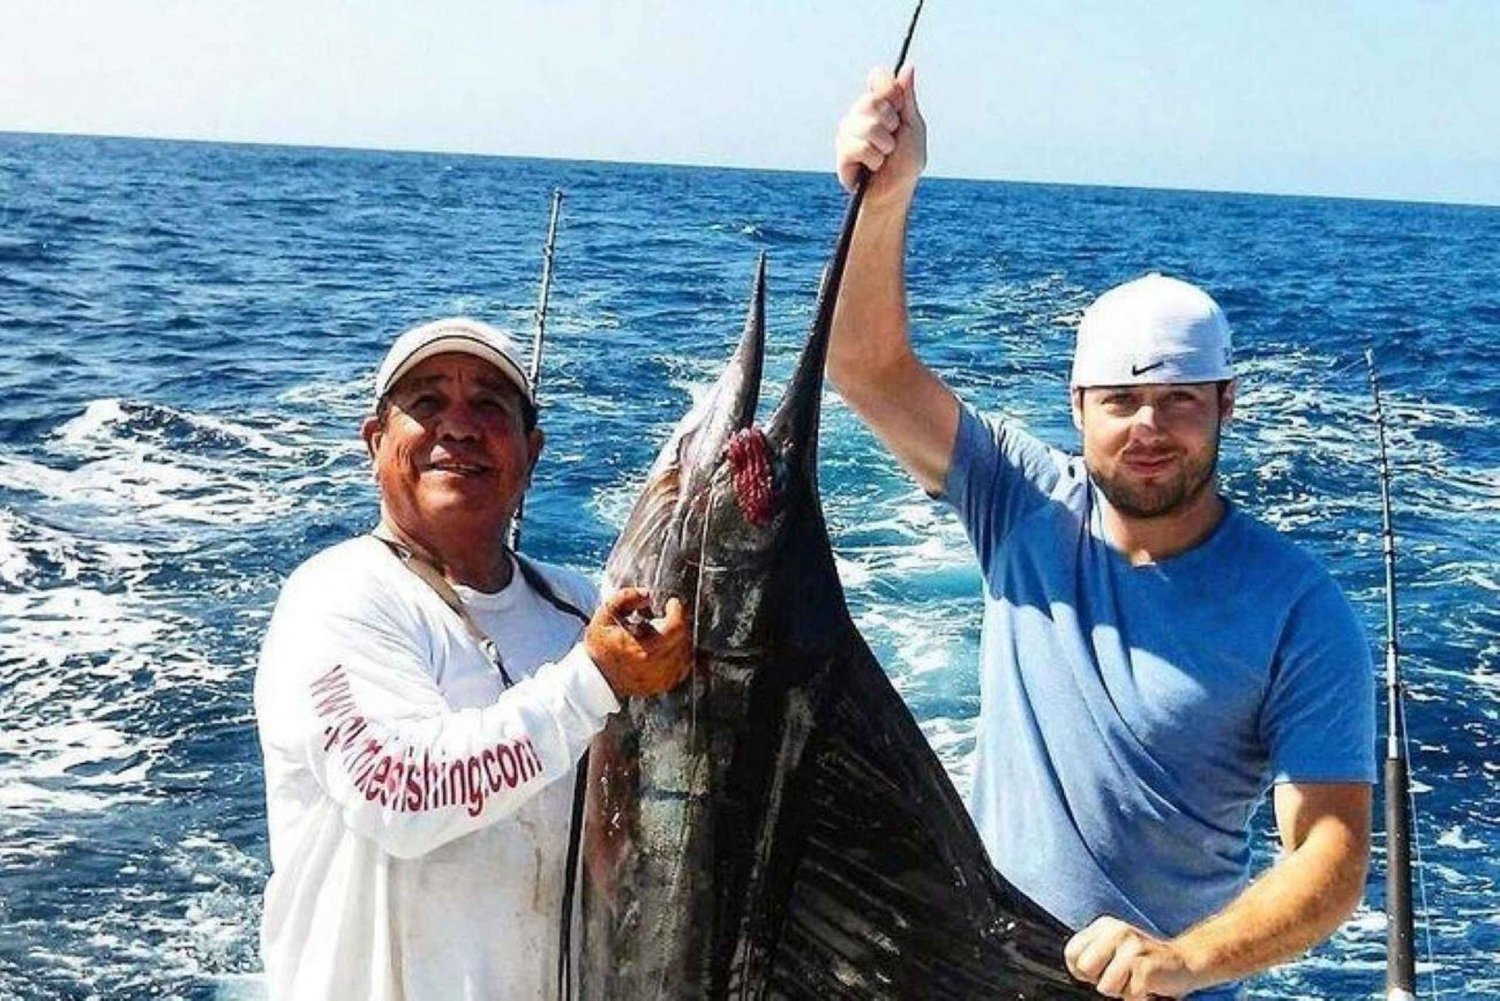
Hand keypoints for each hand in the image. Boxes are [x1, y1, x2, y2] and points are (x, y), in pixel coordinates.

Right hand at [585, 588, 692, 697]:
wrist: (595, 676)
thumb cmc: (600, 645)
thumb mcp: (605, 615)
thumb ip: (625, 598)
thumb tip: (647, 594)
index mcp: (643, 650)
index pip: (675, 628)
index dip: (677, 612)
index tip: (672, 603)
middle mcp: (655, 668)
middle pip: (683, 639)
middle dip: (675, 624)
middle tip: (660, 619)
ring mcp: (661, 679)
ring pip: (686, 653)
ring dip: (678, 639)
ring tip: (658, 634)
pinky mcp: (663, 685)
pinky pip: (683, 666)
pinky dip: (679, 654)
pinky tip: (664, 647)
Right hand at [835, 64, 926, 207]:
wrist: (894, 193)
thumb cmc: (906, 163)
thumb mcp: (913, 127)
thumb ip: (907, 99)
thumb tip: (908, 67)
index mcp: (880, 105)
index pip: (878, 78)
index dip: (889, 90)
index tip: (897, 106)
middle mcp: (860, 114)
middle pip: (871, 100)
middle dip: (890, 123)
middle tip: (893, 140)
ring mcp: (848, 132)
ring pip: (866, 125)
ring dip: (884, 145)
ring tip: (884, 157)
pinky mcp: (841, 152)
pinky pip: (858, 146)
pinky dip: (873, 159)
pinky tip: (872, 167)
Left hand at [1064, 916, 1200, 999]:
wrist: (1184, 963)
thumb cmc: (1143, 963)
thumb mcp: (1113, 950)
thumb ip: (1091, 954)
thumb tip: (1077, 968)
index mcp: (1104, 926)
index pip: (1071, 953)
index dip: (1082, 971)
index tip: (1102, 970)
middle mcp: (1116, 930)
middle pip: (1084, 968)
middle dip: (1100, 980)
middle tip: (1121, 975)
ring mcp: (1132, 946)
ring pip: (1105, 986)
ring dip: (1122, 990)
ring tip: (1135, 978)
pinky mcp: (1145, 965)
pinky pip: (1128, 994)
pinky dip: (1137, 996)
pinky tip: (1148, 984)